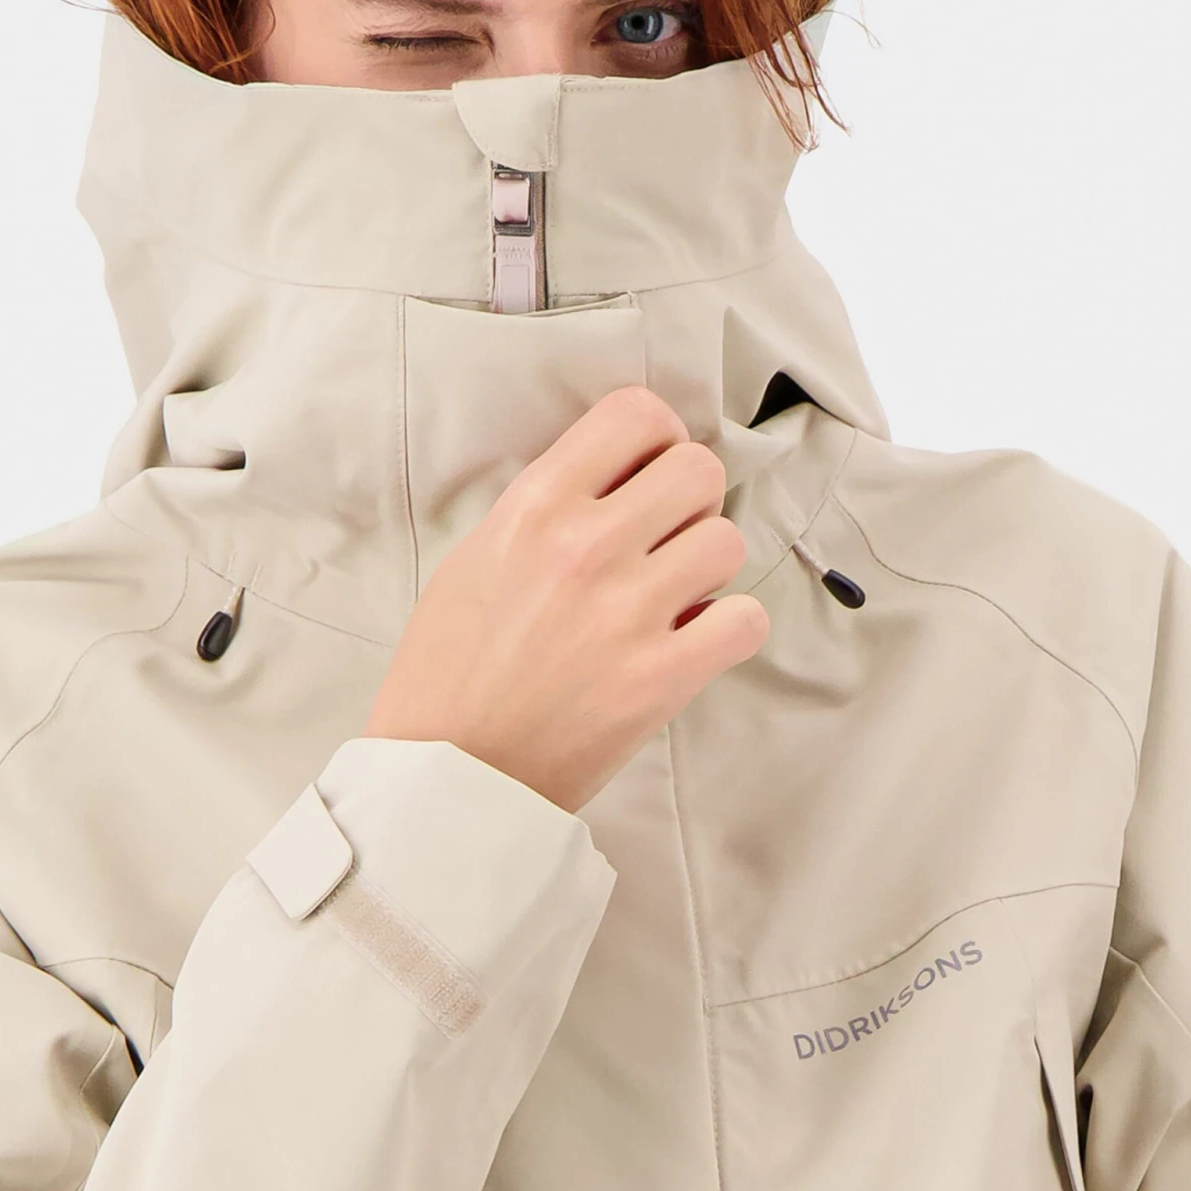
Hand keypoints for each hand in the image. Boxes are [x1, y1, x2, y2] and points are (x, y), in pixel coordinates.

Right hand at [362, 384, 768, 811]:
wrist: (445, 776)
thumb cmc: (447, 671)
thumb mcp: (474, 560)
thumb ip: (544, 511)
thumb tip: (614, 483)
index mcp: (533, 508)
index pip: (634, 413)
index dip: (657, 437)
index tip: (648, 470)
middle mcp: (585, 547)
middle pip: (698, 469)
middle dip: (690, 501)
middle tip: (665, 539)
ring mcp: (627, 613)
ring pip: (728, 541)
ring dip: (709, 567)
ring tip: (674, 596)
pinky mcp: (660, 678)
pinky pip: (745, 620)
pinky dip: (729, 630)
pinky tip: (693, 641)